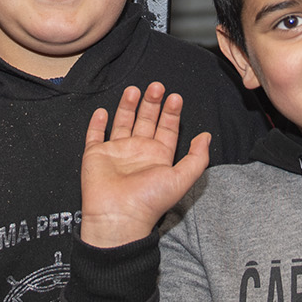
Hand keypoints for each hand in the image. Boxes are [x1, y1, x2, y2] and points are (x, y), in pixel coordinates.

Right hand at [81, 84, 211, 248]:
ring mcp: (116, 153)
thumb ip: (197, 157)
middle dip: (152, 103)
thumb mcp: (181, 178)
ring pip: (122, 123)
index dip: (171, 113)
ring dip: (128, 106)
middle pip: (146, 121)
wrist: (118, 215)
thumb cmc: (150, 200)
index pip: (167, 129)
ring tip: (134, 90)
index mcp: (158, 157)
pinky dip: (98, 123)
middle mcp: (138, 152)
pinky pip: (95, 136)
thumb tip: (206, 136)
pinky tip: (102, 111)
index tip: (175, 96)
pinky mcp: (96, 155)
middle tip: (157, 86)